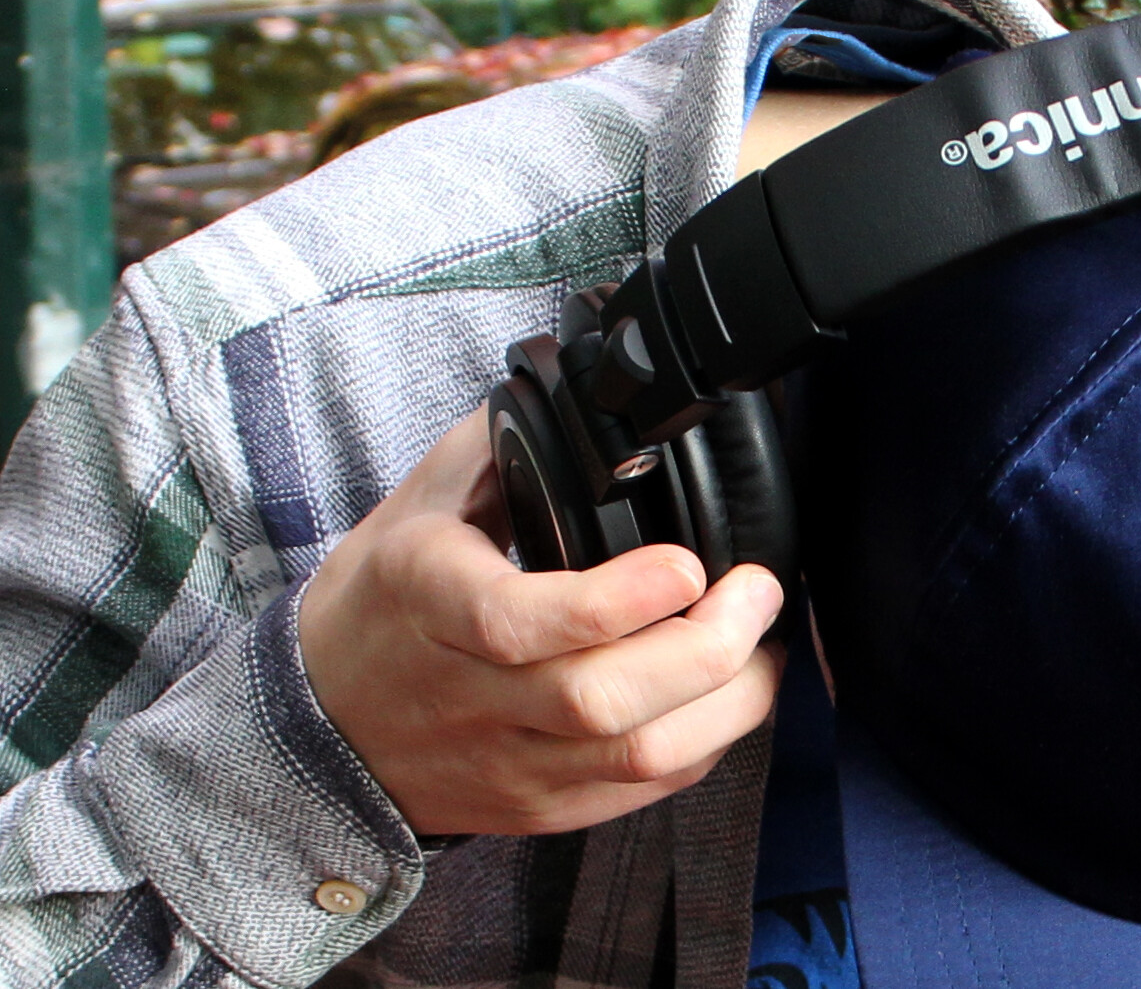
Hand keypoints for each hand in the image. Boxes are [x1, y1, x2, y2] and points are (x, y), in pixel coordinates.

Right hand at [298, 407, 784, 836]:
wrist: (322, 725)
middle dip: (711, 647)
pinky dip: (707, 741)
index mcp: (429, 600)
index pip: (518, 622)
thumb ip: (502, 444)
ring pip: (638, 757)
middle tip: (756, 592)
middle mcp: (468, 694)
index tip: (687, 562)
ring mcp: (506, 761)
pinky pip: (645, 790)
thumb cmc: (384, 601)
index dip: (618, 599)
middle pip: (602, 700)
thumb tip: (589, 394)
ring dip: (728, 701)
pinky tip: (725, 694)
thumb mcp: (420, 502)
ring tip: (759, 642)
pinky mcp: (539, 807)